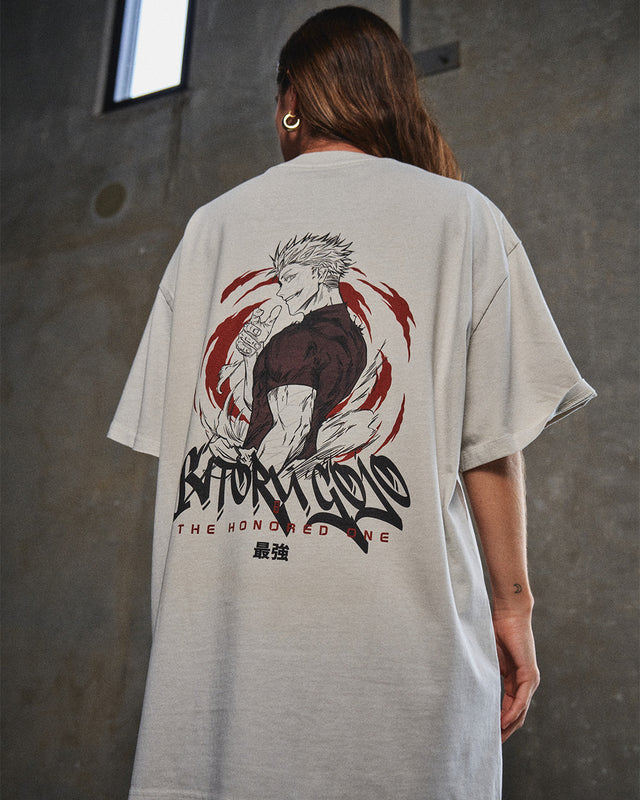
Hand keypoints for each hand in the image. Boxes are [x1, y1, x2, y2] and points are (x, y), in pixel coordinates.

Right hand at [236, 306, 280, 356]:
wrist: (255, 348)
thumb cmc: (261, 335)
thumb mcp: (267, 327)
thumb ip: (272, 318)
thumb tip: (279, 307)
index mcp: (254, 323)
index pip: (254, 316)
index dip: (257, 313)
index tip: (261, 311)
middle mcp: (247, 328)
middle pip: (247, 326)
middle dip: (253, 330)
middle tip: (259, 334)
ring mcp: (242, 336)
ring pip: (244, 337)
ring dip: (251, 342)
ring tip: (258, 346)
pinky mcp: (239, 345)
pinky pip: (240, 346)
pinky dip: (246, 349)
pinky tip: (251, 351)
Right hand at [492, 610, 539, 741]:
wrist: (510, 614)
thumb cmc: (497, 629)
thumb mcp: (488, 656)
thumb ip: (484, 670)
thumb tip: (466, 681)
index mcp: (514, 678)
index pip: (509, 706)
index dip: (499, 721)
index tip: (487, 733)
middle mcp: (525, 682)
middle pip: (517, 714)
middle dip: (505, 730)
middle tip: (491, 744)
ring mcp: (530, 679)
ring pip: (520, 710)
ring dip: (509, 725)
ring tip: (497, 738)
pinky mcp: (530, 674)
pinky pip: (521, 699)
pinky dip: (513, 711)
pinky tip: (504, 722)